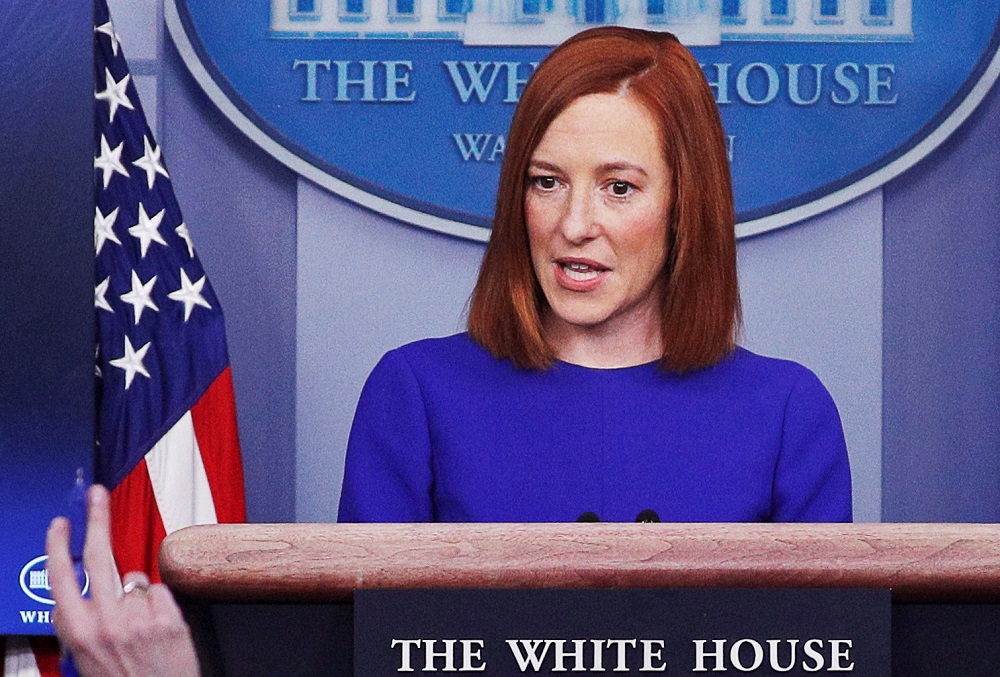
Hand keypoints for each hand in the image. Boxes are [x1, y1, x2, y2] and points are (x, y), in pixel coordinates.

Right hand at [46, 485, 199, 676]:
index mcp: (79, 632)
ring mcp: (139, 617)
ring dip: (137, 593)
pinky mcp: (169, 618)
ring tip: (141, 625)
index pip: (61, 577)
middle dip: (97, 518)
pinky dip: (160, 606)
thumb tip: (80, 595)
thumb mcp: (85, 657)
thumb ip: (82, 624)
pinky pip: (161, 593)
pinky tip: (159, 628)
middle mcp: (106, 620)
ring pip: (135, 578)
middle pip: (99, 555)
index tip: (61, 523)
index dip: (58, 546)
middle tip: (97, 494)